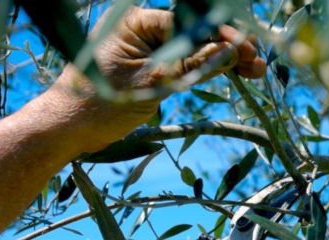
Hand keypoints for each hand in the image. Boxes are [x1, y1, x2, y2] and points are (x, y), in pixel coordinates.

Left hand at [47, 6, 265, 152]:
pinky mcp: (149, 70)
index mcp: (138, 22)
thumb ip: (191, 65)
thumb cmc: (101, 105)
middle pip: (195, 34)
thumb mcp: (151, 84)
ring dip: (219, 60)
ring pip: (191, 51)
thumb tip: (230, 49)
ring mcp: (147, 52)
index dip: (222, 36)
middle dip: (226, 48)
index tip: (247, 50)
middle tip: (256, 63)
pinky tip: (225, 73)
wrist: (72, 129)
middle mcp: (143, 31)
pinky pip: (181, 66)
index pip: (190, 23)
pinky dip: (202, 71)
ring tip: (251, 71)